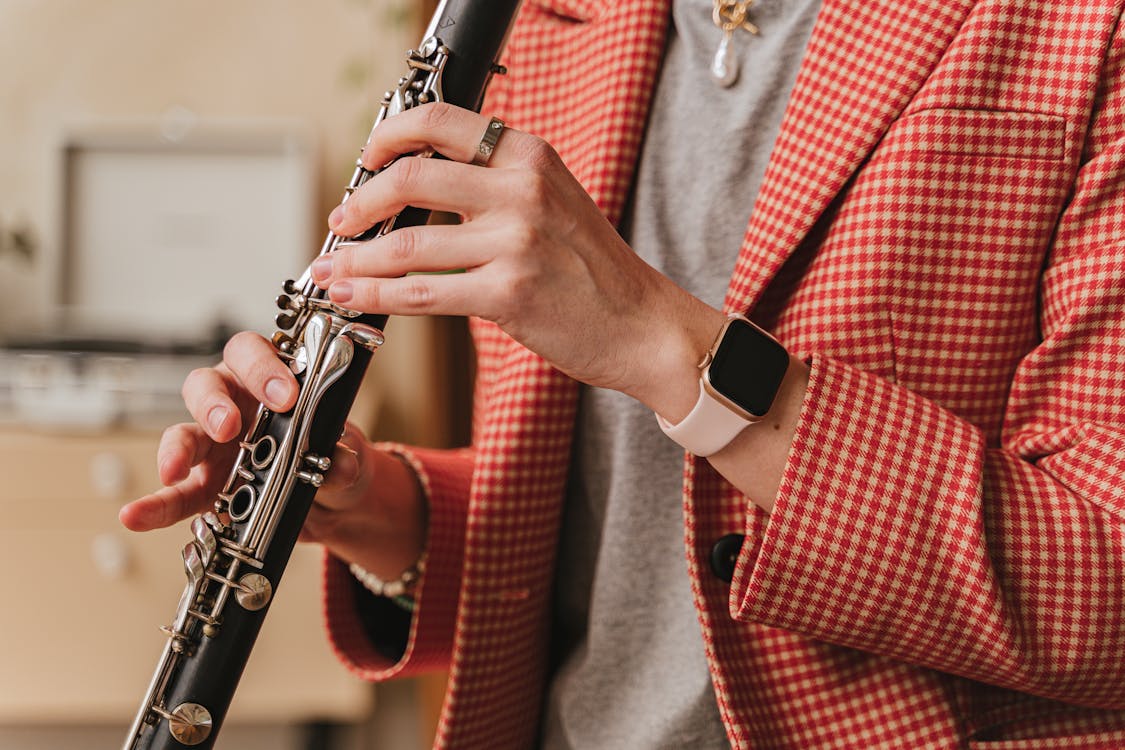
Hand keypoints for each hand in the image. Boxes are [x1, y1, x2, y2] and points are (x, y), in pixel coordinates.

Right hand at [118, 332, 425, 579]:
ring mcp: (212, 445)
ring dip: (177, 449)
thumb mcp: (345, 456)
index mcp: (271, 381)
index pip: (254, 354)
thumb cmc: (331, 457)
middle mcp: (234, 404)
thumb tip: (338, 464)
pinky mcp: (203, 485)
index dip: (263, 368)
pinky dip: (155, 505)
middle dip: (215, 403)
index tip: (284, 394)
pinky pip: (175, 494)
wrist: (330, 502)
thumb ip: (342, 457)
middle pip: (208, 384)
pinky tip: (135, 515)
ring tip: (175, 470)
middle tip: (230, 425)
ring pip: (183, 432)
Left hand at [316, 102, 725, 422]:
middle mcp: (522, 189)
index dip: (388, 135)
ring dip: (355, 258)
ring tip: (331, 267)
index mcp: (530, 155)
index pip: (441, 122)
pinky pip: (421, 293)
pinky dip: (375, 296)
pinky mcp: (508, 294)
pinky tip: (351, 296)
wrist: (641, 324)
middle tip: (342, 219)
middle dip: (360, 201)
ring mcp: (516, 241)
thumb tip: (416, 185)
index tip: (366, 157)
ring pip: (406, 243)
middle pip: (411, 177)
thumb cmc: (593, 270)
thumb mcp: (553, 200)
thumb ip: (494, 183)